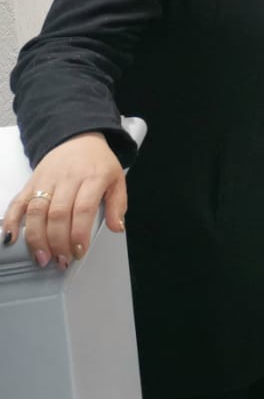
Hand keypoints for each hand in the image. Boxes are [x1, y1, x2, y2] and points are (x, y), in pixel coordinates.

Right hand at [1, 133, 126, 269]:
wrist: (77, 138)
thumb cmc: (97, 162)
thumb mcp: (117, 178)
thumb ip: (118, 204)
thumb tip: (117, 227)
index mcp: (92, 177)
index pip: (83, 208)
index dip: (79, 233)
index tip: (79, 251)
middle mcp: (67, 179)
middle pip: (58, 214)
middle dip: (58, 242)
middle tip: (61, 260)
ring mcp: (46, 181)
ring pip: (36, 211)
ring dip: (36, 238)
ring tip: (42, 257)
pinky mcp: (30, 183)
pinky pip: (17, 203)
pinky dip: (11, 222)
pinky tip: (11, 238)